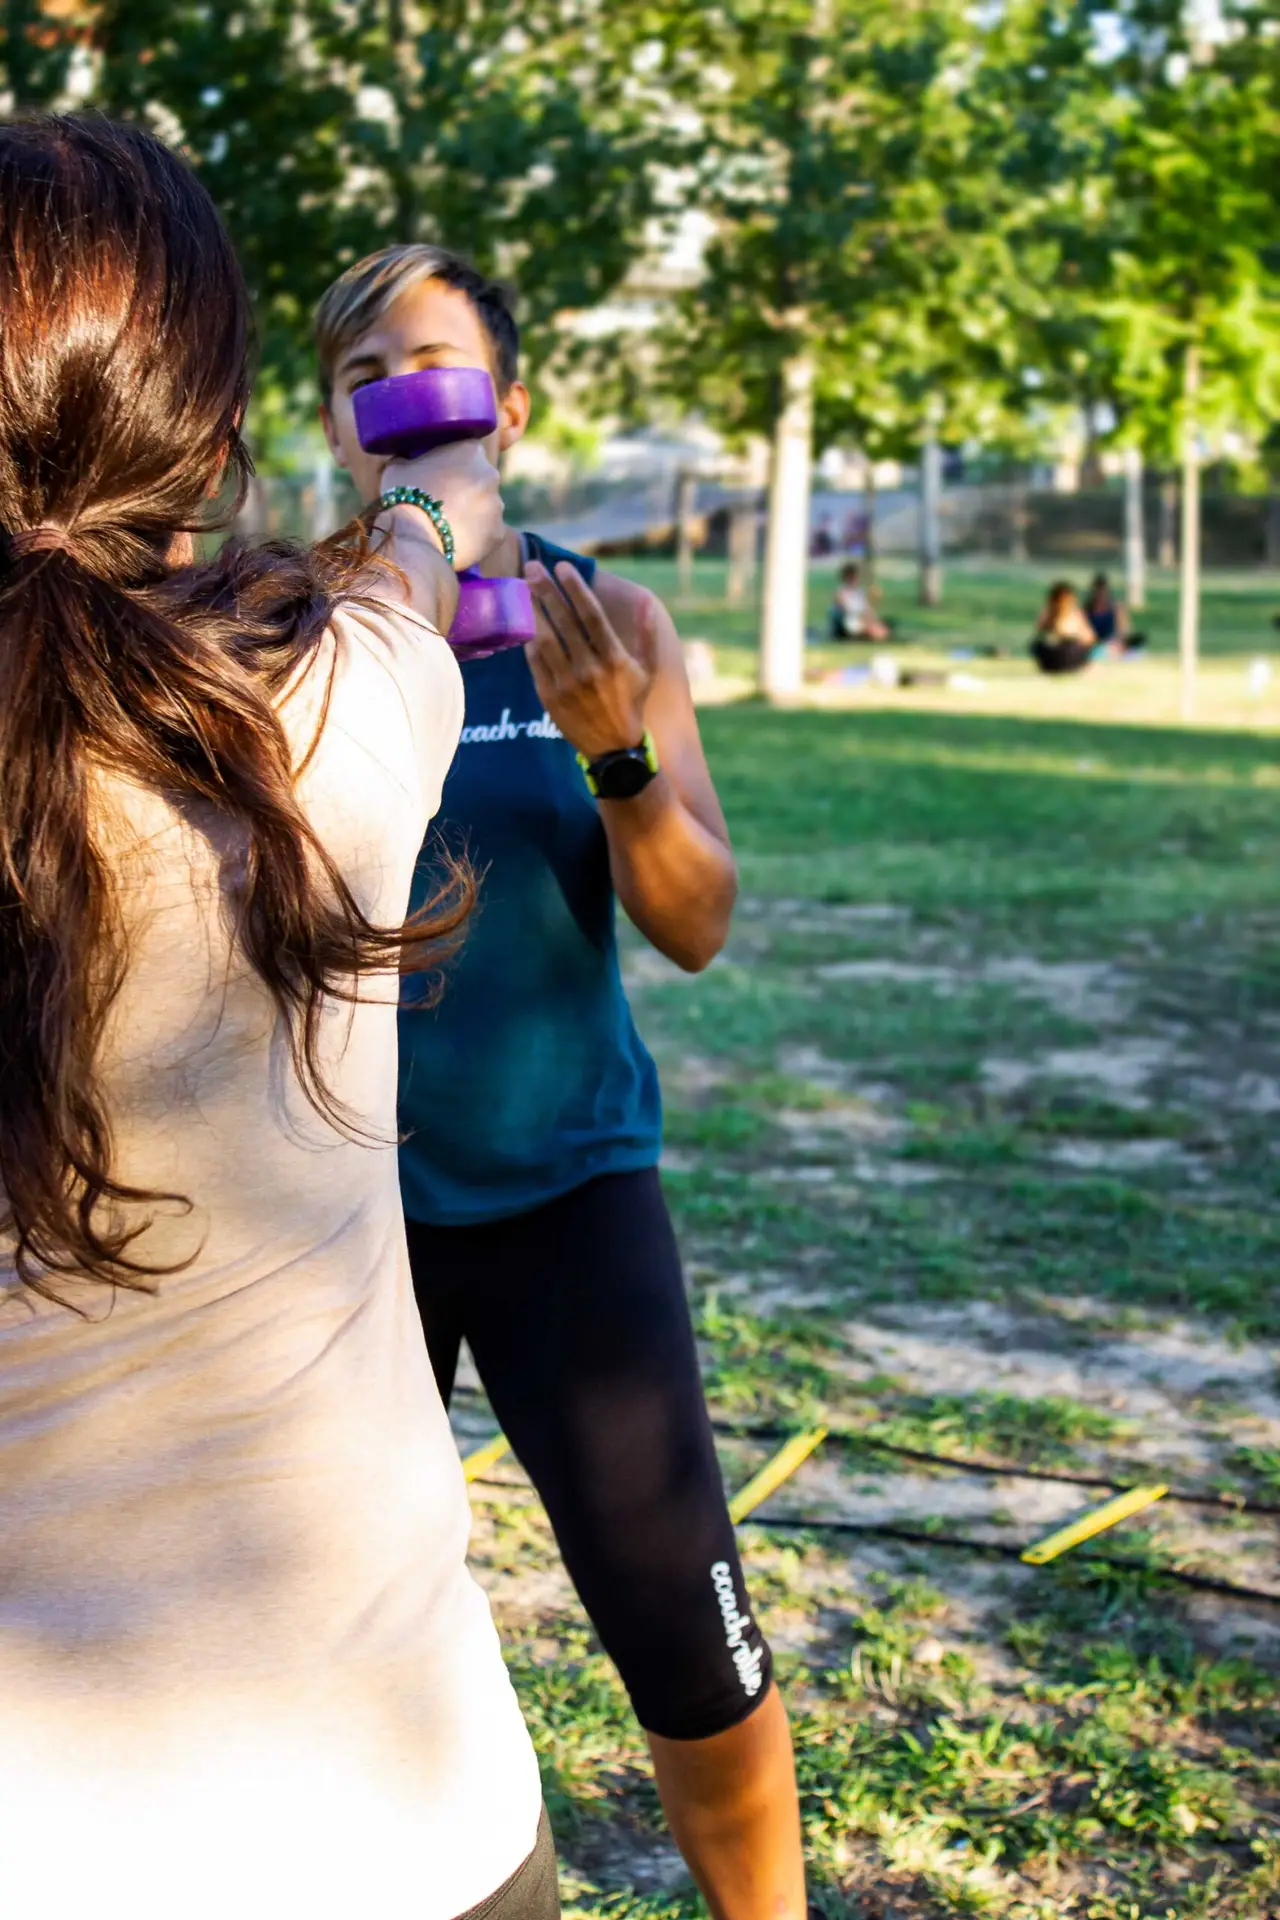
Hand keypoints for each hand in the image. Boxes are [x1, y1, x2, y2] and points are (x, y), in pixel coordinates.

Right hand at [381, 439, 503, 572]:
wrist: (414, 541)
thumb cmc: (404, 497)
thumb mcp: (397, 466)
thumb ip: (411, 458)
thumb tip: (409, 460)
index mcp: (469, 450)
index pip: (466, 451)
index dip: (452, 465)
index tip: (439, 476)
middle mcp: (490, 474)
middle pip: (480, 480)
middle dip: (465, 489)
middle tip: (443, 503)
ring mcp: (497, 505)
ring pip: (485, 507)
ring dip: (471, 513)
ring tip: (447, 526)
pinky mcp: (498, 533)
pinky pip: (488, 533)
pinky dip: (475, 537)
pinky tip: (456, 542)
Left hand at [524, 561, 658, 759]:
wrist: (613, 749)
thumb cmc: (631, 704)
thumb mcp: (646, 670)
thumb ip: (647, 635)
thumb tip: (646, 602)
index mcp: (614, 659)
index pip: (591, 614)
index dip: (575, 588)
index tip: (563, 567)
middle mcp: (589, 669)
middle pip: (563, 621)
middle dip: (546, 590)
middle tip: (532, 566)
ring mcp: (567, 683)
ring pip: (544, 638)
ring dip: (532, 609)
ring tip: (521, 586)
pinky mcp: (549, 696)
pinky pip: (535, 661)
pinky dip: (528, 638)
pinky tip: (523, 619)